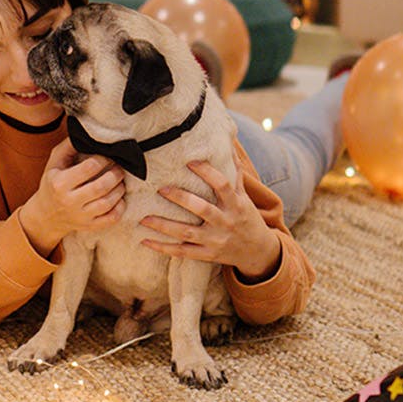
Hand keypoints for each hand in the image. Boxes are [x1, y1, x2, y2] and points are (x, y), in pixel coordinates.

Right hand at [21, 140, 126, 255]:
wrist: (46, 214)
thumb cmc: (52, 183)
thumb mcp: (54, 162)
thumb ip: (69, 146)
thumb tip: (88, 133)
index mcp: (60, 183)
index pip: (89, 168)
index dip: (102, 159)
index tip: (107, 156)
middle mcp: (69, 201)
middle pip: (100, 187)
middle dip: (115, 174)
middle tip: (119, 168)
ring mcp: (80, 216)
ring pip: (107, 203)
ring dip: (119, 189)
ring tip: (120, 181)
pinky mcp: (89, 226)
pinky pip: (111, 219)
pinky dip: (120, 207)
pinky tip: (118, 198)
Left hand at [140, 161, 281, 279]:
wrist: (258, 251)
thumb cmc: (247, 218)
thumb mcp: (245, 197)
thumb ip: (234, 175)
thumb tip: (228, 147)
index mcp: (236, 205)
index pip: (223, 185)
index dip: (208, 172)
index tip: (190, 161)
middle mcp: (225, 222)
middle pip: (202, 209)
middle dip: (181, 199)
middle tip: (160, 189)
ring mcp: (215, 240)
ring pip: (187, 233)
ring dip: (164, 226)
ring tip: (144, 218)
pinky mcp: (207, 255)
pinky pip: (182, 252)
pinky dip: (163, 248)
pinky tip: (145, 241)